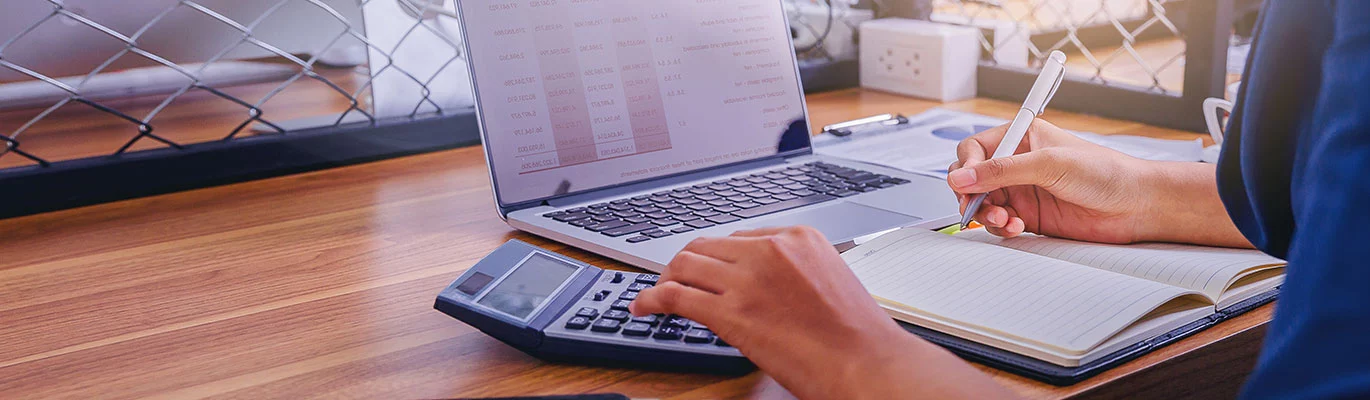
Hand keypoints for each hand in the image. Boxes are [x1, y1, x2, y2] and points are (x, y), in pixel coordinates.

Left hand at [630, 226, 1010, 398]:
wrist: (868, 364)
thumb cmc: (858, 336)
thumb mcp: (829, 281)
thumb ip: (794, 274)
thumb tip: (765, 287)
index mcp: (797, 238)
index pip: (738, 237)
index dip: (716, 257)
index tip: (707, 271)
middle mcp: (770, 250)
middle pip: (706, 245)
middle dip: (685, 263)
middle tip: (675, 280)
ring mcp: (748, 279)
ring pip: (685, 264)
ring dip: (664, 278)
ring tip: (657, 293)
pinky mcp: (731, 312)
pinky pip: (676, 296)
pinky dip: (652, 299)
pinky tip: (645, 308)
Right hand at [949, 119, 1157, 243]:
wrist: (1136, 206)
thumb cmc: (1105, 173)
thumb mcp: (1048, 164)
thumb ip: (1001, 171)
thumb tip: (961, 176)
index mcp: (1022, 138)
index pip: (976, 148)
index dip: (966, 165)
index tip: (965, 183)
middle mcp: (1019, 163)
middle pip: (973, 178)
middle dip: (971, 194)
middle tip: (977, 207)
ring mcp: (1023, 191)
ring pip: (984, 202)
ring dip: (986, 213)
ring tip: (1003, 219)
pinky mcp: (1030, 216)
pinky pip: (1000, 222)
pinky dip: (1001, 227)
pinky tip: (1015, 227)